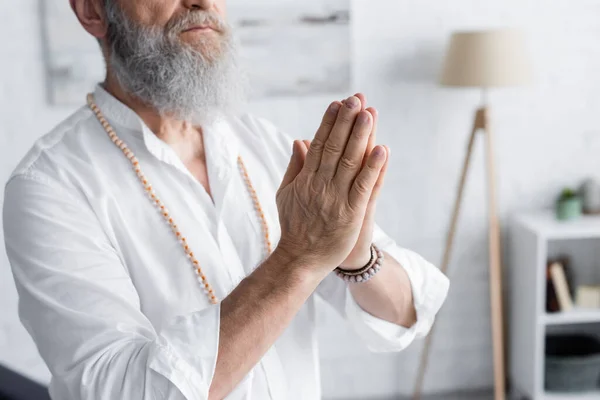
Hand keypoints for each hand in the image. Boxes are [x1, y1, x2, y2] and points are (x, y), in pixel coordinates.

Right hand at [274, 95, 387, 273]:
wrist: (300, 259)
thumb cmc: (294, 226)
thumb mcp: (286, 193)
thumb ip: (295, 166)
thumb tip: (298, 140)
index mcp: (305, 178)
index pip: (318, 144)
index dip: (329, 123)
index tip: (338, 103)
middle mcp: (320, 184)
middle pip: (334, 147)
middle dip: (346, 122)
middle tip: (356, 99)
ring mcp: (336, 198)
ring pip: (349, 162)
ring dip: (360, 137)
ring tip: (369, 114)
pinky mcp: (351, 213)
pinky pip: (363, 186)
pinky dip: (373, 168)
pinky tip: (382, 149)